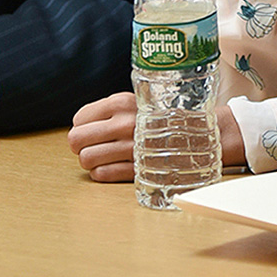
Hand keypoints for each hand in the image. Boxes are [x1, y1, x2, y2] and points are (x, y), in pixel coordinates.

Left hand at [69, 93, 246, 181]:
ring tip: (104, 157)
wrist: (199, 133)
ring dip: (91, 161)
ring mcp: (130, 148)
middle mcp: (124, 124)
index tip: (92, 130)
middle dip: (81, 145)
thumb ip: (110, 110)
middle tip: (91, 146)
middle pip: (76, 139)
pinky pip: (102, 175)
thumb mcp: (137, 101)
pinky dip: (102, 173)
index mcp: (121, 103)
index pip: (79, 118)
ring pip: (86, 159)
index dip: (82, 127)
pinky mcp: (137, 169)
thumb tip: (81, 125)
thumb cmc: (164, 117)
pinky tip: (114, 167)